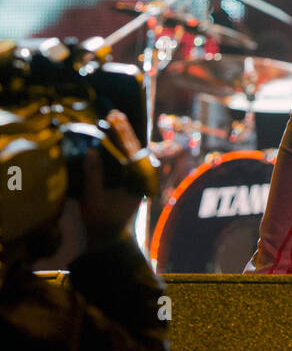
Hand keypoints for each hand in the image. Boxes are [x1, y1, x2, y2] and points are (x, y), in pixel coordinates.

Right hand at [78, 109, 145, 249]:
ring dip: (124, 136)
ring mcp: (137, 178)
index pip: (129, 152)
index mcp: (135, 181)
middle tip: (114, 113)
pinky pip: (128, 159)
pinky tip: (113, 136)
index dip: (121, 134)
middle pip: (134, 148)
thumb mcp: (93, 200)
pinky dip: (122, 147)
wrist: (107, 236)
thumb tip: (91, 152)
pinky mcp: (131, 180)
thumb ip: (93, 177)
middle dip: (124, 130)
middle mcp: (140, 177)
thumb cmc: (99, 220)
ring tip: (114, 118)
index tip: (113, 120)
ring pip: (133, 152)